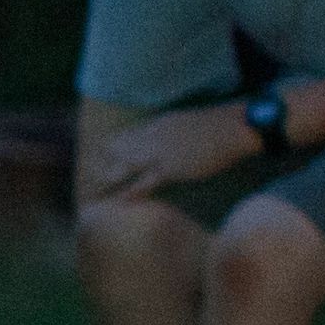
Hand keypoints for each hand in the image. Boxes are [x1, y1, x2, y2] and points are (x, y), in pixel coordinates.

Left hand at [80, 102, 260, 206]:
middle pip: (120, 150)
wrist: (234, 127)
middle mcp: (154, 136)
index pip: (128, 135)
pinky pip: (145, 182)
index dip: (113, 147)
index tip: (101, 156)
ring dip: (111, 179)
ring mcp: (160, 152)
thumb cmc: (220, 127)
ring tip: (96, 192)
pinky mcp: (171, 168)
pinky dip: (131, 192)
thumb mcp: (190, 123)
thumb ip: (175, 131)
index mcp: (159, 124)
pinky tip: (120, 201)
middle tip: (89, 179)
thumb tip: (173, 142)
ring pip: (126, 165)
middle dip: (105, 164)